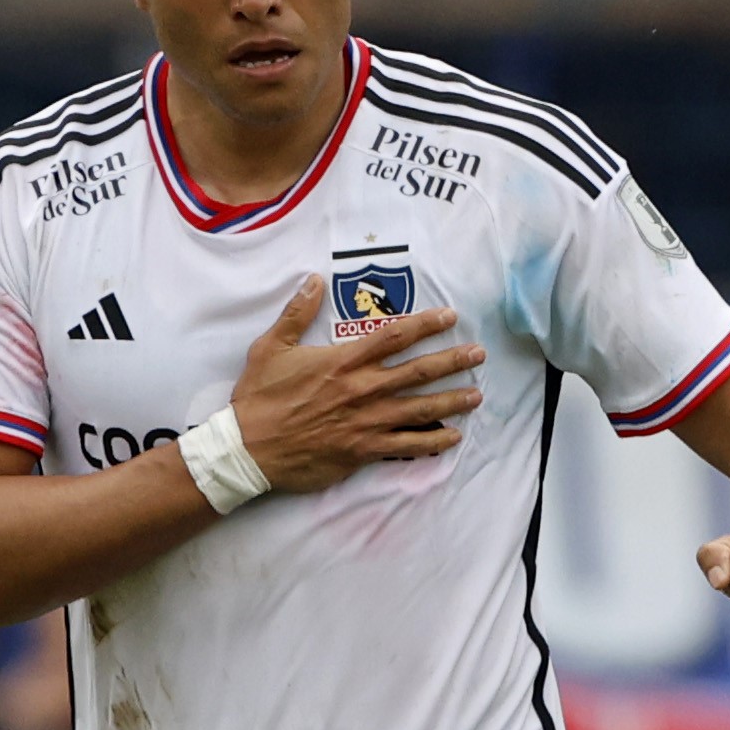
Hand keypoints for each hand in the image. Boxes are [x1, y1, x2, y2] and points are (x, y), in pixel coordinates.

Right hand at [226, 279, 486, 495]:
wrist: (250, 447)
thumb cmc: (259, 397)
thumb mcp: (271, 347)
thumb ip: (297, 313)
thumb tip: (312, 279)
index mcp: (343, 361)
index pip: (395, 336)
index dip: (427, 324)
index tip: (451, 317)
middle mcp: (362, 389)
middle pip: (419, 371)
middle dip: (453, 361)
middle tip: (479, 355)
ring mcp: (367, 422)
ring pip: (421, 409)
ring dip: (452, 401)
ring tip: (477, 395)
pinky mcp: (364, 450)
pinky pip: (408, 446)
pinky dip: (433, 442)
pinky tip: (453, 437)